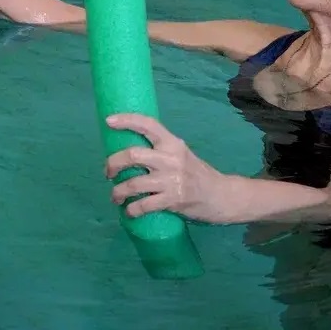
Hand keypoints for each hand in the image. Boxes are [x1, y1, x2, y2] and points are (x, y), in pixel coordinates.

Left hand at [104, 113, 233, 223]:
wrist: (222, 196)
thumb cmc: (197, 174)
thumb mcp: (181, 155)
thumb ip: (161, 152)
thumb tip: (129, 154)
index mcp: (172, 143)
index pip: (148, 124)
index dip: (127, 120)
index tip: (109, 120)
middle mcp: (171, 158)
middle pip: (132, 155)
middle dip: (113, 164)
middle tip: (108, 172)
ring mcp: (172, 179)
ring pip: (134, 183)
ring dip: (118, 191)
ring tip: (115, 196)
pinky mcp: (173, 199)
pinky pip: (144, 205)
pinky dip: (132, 209)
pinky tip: (129, 211)